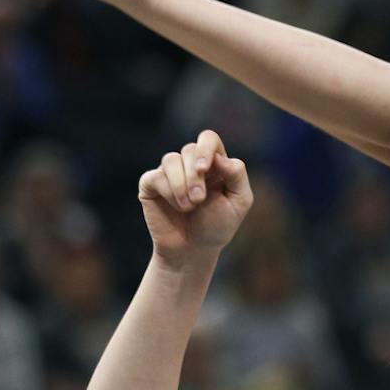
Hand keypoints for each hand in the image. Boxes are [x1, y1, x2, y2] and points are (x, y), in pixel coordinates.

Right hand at [141, 130, 252, 264]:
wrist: (193, 250)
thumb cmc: (218, 225)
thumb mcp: (238, 202)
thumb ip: (236, 175)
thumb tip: (220, 157)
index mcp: (214, 163)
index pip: (208, 139)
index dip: (205, 149)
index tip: (204, 168)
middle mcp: (190, 163)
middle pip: (189, 150)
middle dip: (194, 176)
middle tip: (199, 200)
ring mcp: (170, 172)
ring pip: (170, 160)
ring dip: (181, 184)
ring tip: (189, 206)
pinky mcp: (151, 184)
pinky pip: (155, 176)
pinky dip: (168, 191)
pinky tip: (177, 207)